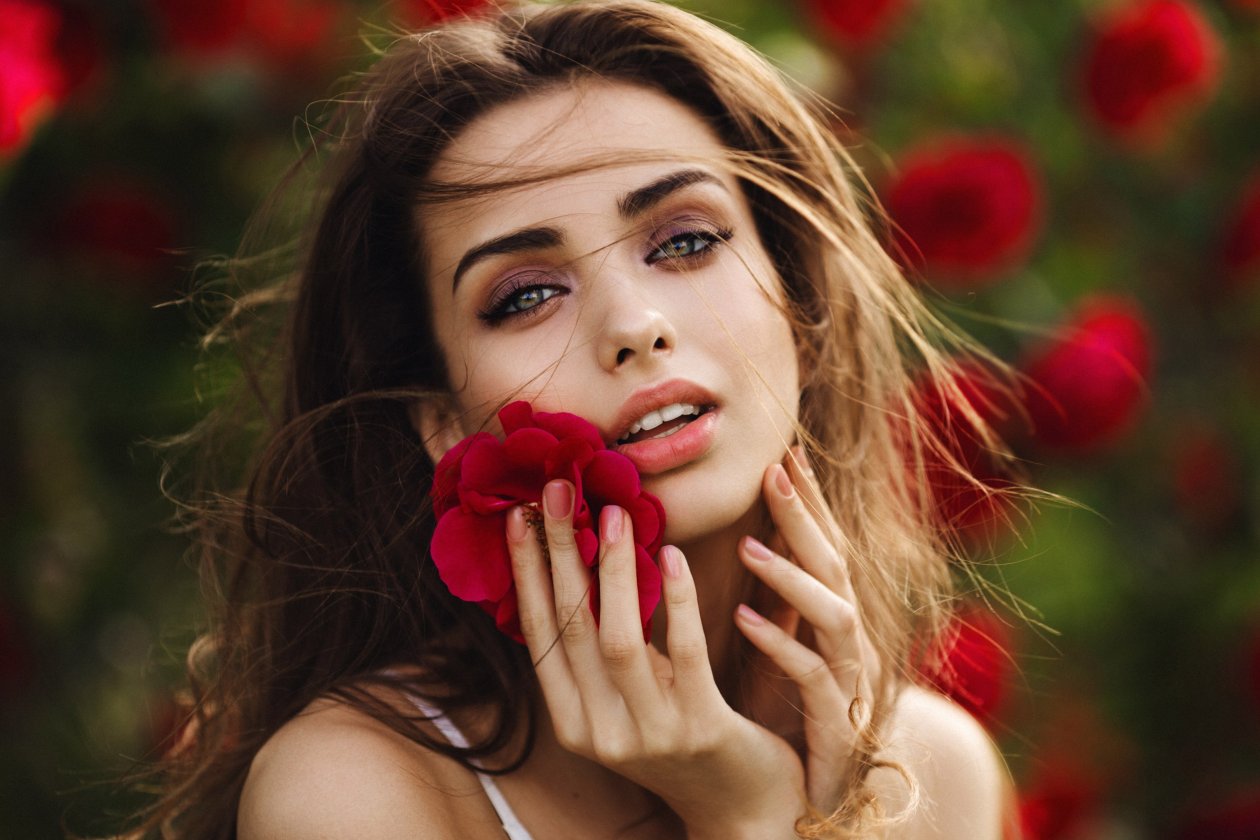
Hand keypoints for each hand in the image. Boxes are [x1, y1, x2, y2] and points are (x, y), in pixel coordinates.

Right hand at [507, 480, 803, 838]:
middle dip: (559, 553)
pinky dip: (676, 599)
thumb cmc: (685, 737)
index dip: (525, 573)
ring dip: (612, 570)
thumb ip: (603, 650)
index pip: (539, 635)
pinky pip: (685, 652)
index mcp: (574, 721)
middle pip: (570, 627)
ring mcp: (649, 733)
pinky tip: (672, 555)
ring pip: (619, 639)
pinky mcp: (701, 728)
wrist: (746, 807)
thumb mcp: (631, 698)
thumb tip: (580, 561)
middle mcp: (601, 730)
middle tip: (555, 492)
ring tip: (613, 513)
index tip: (517, 514)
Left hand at [733, 447, 882, 813]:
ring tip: (749, 546)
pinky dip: (781, 644)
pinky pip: (815, 677)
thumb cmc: (781, 716)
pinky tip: (745, 617)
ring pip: (834, 616)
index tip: (784, 453)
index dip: (809, 501)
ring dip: (792, 576)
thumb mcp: (770, 646)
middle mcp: (846, 643)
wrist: (800, 804)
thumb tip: (732, 533)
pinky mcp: (838, 724)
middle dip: (807, 516)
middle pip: (835, 565)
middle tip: (775, 469)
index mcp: (828, 623)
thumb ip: (764, 596)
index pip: (823, 547)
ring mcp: (847, 682)